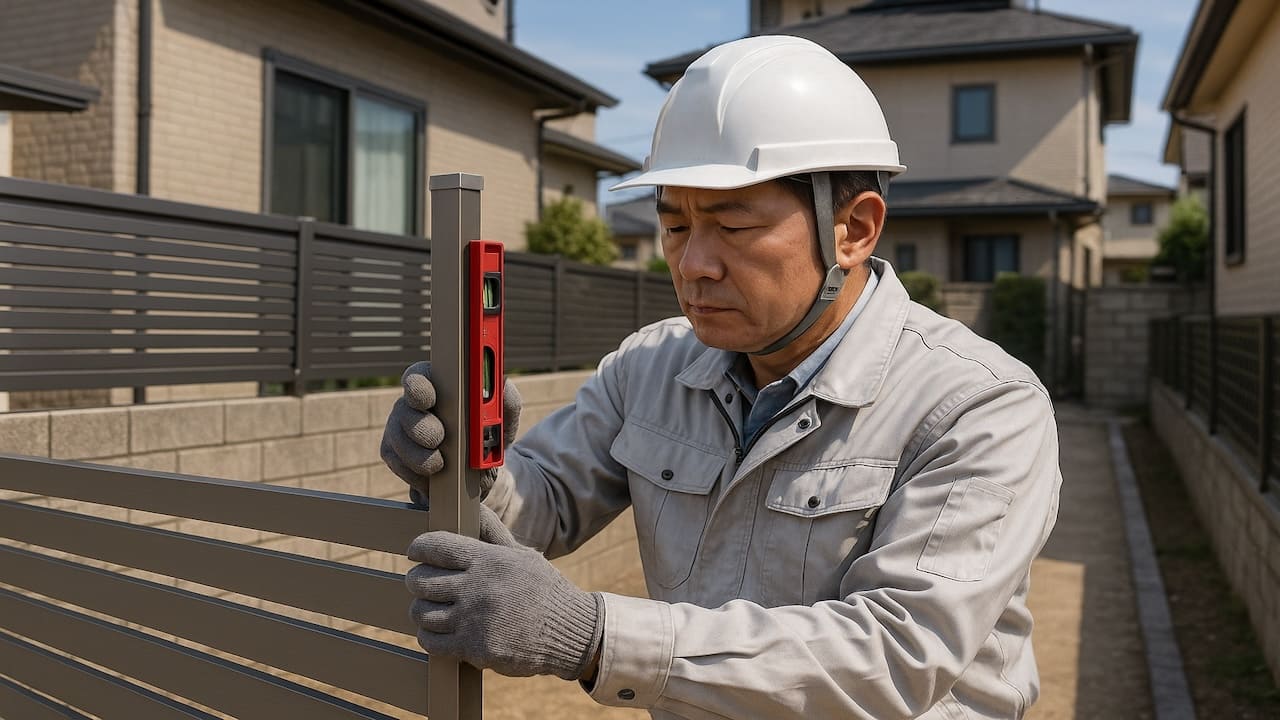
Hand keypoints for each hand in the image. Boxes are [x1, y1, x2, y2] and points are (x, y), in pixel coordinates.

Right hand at [381, 361, 521, 505]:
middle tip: (439, 438)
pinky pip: (398, 464)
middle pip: (405, 409)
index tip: (430, 399)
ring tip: (441, 464)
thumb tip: (504, 384)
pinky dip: (415, 473)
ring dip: (421, 455)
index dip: (420, 386)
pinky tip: (432, 475)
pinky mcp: (394, 454)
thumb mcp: (504, 420)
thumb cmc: (488, 437)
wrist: (479, 474)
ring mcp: (399, 429)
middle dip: (423, 426)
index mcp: (437, 385)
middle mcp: (413, 404)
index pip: (419, 375)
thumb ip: (506, 399)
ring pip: (399, 440)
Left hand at [405, 507, 603, 679]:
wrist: (569, 633)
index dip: (419, 548)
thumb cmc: (544, 590)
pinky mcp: (474, 648)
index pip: (436, 546)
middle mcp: (478, 587)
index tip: (416, 553)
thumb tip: (477, 507)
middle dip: (417, 581)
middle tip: (423, 584)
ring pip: (421, 612)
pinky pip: (431, 641)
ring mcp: (474, 619)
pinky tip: (440, 631)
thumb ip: (494, 533)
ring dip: (423, 611)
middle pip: (421, 580)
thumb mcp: (523, 556)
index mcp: (489, 560)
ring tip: (433, 609)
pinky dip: (429, 636)